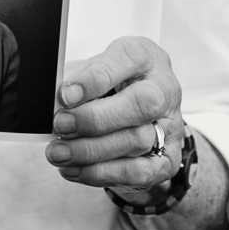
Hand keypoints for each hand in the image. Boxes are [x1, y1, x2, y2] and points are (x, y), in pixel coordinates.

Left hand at [45, 36, 182, 201]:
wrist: (139, 105)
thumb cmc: (112, 82)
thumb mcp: (93, 67)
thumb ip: (78, 79)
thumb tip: (57, 102)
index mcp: (145, 56)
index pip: (126, 60)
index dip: (94, 80)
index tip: (65, 94)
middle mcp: (165, 88)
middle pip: (140, 104)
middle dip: (95, 119)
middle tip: (61, 126)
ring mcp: (171, 125)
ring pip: (137, 141)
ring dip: (92, 151)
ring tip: (60, 153)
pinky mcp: (168, 158)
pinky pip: (139, 172)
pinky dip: (103, 173)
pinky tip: (76, 169)